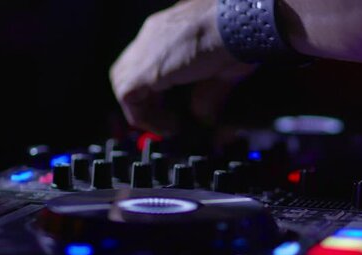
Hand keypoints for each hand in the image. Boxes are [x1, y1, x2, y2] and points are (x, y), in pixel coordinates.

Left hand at [110, 0, 255, 134]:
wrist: (240, 23)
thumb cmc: (239, 38)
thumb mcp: (222, 72)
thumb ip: (206, 96)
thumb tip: (203, 118)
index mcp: (170, 30)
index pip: (146, 60)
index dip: (154, 89)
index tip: (172, 111)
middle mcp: (153, 34)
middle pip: (126, 70)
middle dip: (142, 99)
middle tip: (166, 119)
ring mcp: (146, 48)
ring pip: (121, 81)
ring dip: (141, 108)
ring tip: (168, 124)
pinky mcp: (148, 67)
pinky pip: (128, 96)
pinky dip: (143, 115)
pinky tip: (169, 125)